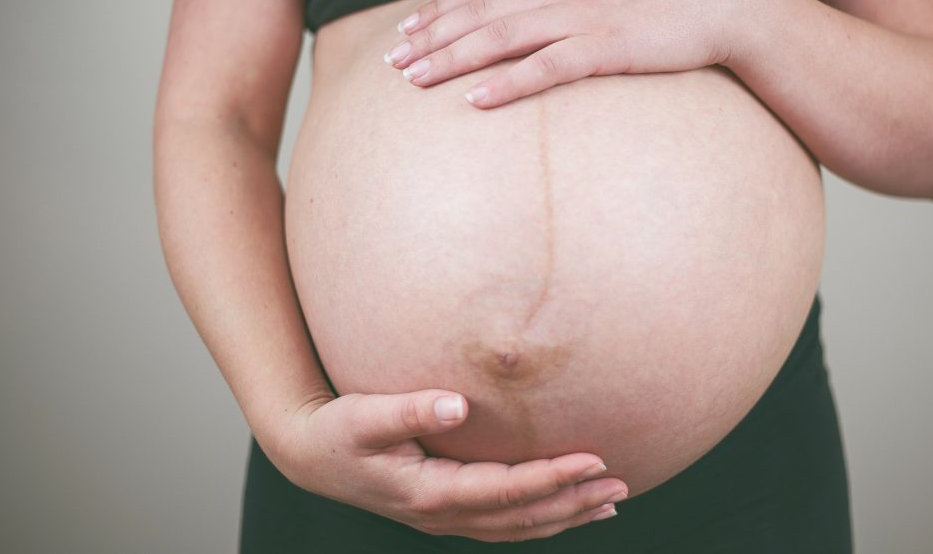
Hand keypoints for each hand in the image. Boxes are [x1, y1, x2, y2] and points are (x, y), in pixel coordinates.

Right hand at [264, 390, 628, 542]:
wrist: (311, 455)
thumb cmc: (338, 430)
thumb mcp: (366, 416)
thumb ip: (411, 410)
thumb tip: (457, 405)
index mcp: (430, 493)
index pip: (507, 490)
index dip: (552, 477)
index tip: (595, 460)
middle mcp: (443, 515)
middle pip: (522, 517)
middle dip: (573, 501)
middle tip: (621, 484)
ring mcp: (446, 519)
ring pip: (518, 527)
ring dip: (564, 515)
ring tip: (609, 503)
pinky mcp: (447, 512)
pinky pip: (504, 523)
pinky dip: (540, 518)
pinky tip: (564, 507)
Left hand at [383, 0, 744, 108]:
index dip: (439, 8)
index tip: (405, 29)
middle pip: (480, 11)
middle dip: (430, 36)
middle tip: (391, 62)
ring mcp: (582, 14)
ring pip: (501, 36)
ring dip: (453, 57)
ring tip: (415, 80)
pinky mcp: (606, 47)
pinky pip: (547, 67)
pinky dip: (508, 82)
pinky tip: (476, 100)